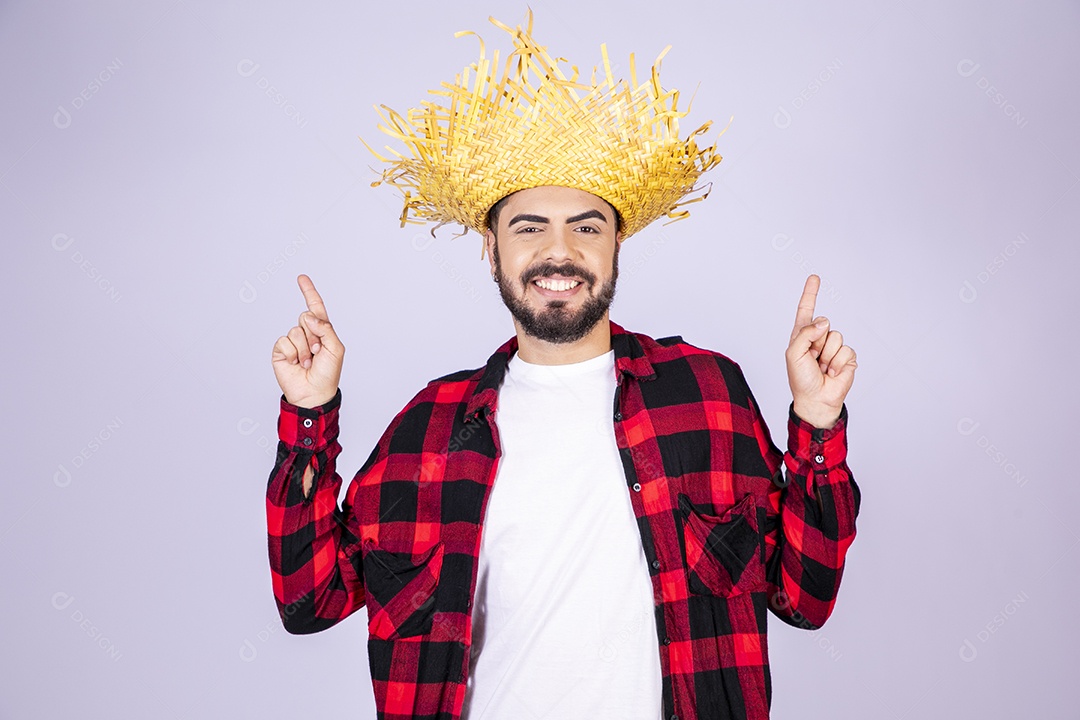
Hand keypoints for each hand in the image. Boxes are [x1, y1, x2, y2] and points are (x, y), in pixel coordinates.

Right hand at [272, 274, 344, 407]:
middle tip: (317, 352)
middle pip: (305, 316)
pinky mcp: (281, 350)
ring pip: (295, 331)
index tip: (301, 278)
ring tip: (308, 362)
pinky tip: (296, 364)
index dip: (308, 292)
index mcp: (321, 331)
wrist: (313, 393)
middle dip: (313, 335)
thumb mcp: (336, 349)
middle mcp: (306, 333)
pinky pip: (284, 341)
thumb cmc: (328, 373)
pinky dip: (293, 353)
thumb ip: (326, 329)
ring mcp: (293, 342)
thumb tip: (309, 316)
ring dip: (304, 349)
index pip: (315, 307)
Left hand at [785, 275, 856, 428]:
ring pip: (836, 336)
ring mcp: (833, 347)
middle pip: (824, 323)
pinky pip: (846, 350)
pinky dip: (838, 363)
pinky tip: (832, 373)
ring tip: (822, 368)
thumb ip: (805, 334)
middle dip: (817, 342)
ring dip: (828, 355)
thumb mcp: (794, 354)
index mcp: (802, 336)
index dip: (810, 294)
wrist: (816, 400)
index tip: (814, 278)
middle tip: (812, 359)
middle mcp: (818, 339)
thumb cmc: (801, 379)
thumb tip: (824, 321)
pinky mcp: (847, 357)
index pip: (806, 310)